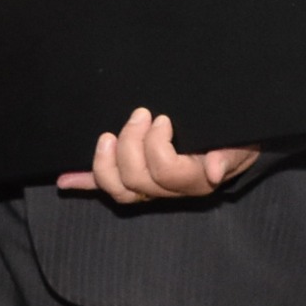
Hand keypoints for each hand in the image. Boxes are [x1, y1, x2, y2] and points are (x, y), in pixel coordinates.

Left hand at [61, 109, 259, 203]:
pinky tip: (64, 180)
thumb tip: (211, 170)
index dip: (156, 146)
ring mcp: (149, 188)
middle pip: (136, 180)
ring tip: (107, 136)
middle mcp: (168, 191)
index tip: (161, 118)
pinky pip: (106, 187)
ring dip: (105, 162)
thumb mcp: (240, 143)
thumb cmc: (236, 139)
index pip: (165, 172)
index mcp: (193, 180)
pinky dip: (84, 183)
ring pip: (118, 190)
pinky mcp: (134, 180)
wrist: (233, 142)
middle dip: (131, 143)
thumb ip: (229, 155)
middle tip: (139, 115)